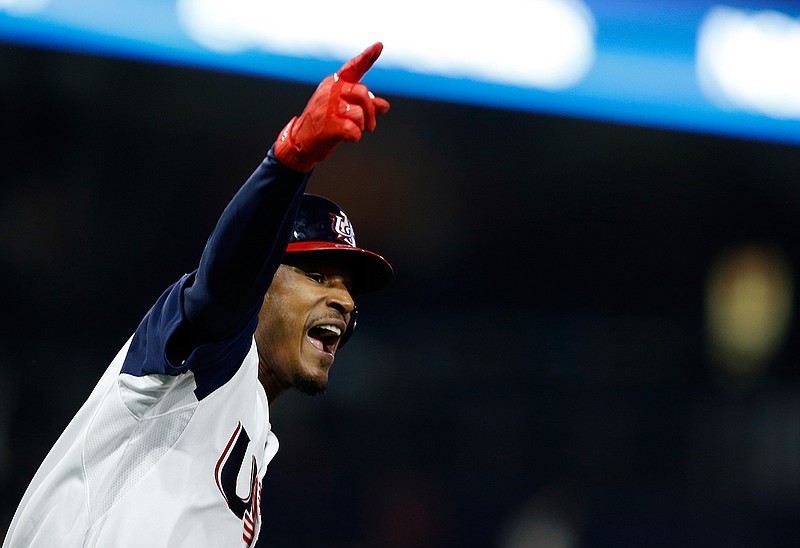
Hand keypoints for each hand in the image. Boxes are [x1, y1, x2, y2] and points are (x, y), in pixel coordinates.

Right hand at [274, 42, 390, 172]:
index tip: (379, 45)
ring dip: (362, 126)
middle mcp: (330, 90)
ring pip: (359, 113)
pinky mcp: (327, 124)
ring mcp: (327, 106)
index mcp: (335, 83)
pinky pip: (353, 129)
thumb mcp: (344, 111)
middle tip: (370, 126)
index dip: (367, 57)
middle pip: (363, 93)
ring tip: (354, 130)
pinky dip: (355, 136)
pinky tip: (349, 138)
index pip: (353, 68)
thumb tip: (385, 105)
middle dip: (370, 112)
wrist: (301, 141)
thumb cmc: (325, 124)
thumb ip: (365, 106)